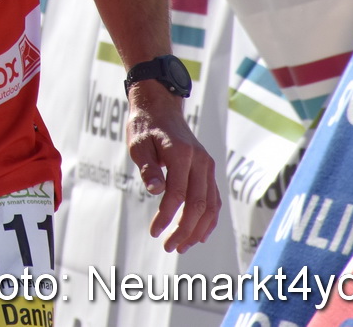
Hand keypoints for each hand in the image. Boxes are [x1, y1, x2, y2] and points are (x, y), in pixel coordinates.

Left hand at [127, 82, 219, 252]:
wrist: (160, 106)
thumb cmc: (145, 126)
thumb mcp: (138, 144)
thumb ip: (148, 167)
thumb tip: (156, 191)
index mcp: (182, 154)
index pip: (178, 194)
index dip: (167, 217)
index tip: (154, 232)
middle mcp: (201, 161)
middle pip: (199, 204)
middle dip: (184, 230)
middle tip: (169, 246)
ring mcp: (208, 166)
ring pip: (211, 205)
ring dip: (198, 229)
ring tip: (181, 246)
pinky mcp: (208, 170)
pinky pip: (214, 199)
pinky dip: (209, 219)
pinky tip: (199, 234)